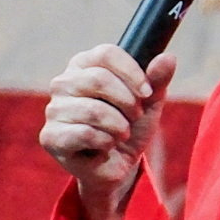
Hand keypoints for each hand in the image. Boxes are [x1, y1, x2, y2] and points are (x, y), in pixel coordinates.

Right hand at [38, 44, 177, 219]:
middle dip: (127, 103)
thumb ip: (157, 79)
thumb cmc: (129, 127)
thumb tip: (168, 58)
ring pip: (94, 110)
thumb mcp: (149, 102)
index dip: (131, 72)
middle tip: (134, 117)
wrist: (118, 166)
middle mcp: (63, 83)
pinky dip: (105, 143)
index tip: (147, 92)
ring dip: (119, 127)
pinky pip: (84, 134)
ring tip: (121, 134)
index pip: (105, 54)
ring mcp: (54, 110)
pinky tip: (105, 147)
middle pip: (98, 80)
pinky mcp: (51, 136)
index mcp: (84, 65)